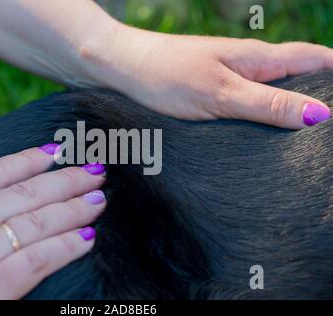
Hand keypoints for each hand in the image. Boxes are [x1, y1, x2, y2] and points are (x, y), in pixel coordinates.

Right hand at [0, 144, 105, 298]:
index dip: (30, 159)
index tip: (57, 151)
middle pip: (27, 194)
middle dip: (66, 180)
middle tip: (96, 171)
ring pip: (39, 222)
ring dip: (75, 209)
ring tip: (100, 199)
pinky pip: (40, 259)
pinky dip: (67, 246)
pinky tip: (87, 237)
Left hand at [89, 26, 332, 128]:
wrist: (122, 68)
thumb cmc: (166, 75)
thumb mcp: (220, 94)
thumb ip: (267, 104)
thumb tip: (319, 114)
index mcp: (259, 59)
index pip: (316, 59)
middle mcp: (249, 66)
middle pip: (298, 75)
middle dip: (320, 95)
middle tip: (328, 129)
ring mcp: (230, 77)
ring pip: (273, 90)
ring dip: (291, 106)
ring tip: (304, 135)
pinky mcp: (212, 91)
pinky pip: (248, 101)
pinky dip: (263, 114)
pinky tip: (262, 133)